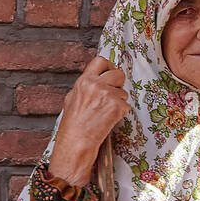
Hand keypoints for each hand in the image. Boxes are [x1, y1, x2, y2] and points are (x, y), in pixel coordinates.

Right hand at [49, 57, 130, 187]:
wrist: (77, 139)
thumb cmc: (74, 123)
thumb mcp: (73, 98)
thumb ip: (86, 87)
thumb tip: (95, 80)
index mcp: (84, 80)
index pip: (101, 61)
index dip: (109, 67)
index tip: (111, 73)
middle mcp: (96, 84)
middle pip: (119, 74)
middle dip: (119, 84)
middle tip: (113, 95)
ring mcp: (108, 94)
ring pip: (124, 93)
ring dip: (119, 102)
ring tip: (106, 112)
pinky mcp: (117, 106)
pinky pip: (126, 106)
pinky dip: (121, 113)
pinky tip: (110, 119)